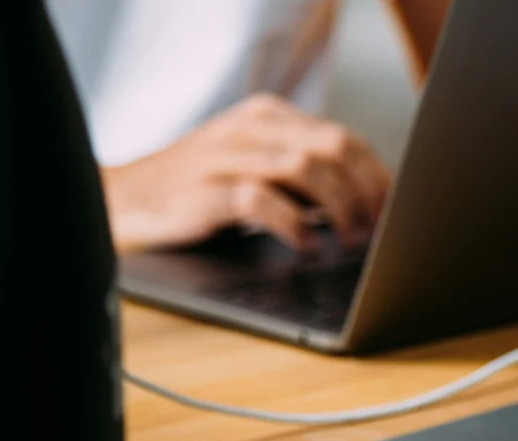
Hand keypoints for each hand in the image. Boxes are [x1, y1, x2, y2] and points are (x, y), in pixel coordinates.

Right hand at [101, 94, 390, 252]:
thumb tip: (362, 205)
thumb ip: (300, 176)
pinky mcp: (208, 190)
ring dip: (339, 209)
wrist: (124, 201)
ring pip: (306, 169)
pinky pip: (264, 201)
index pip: (342, 137)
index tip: (393, 209)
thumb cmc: (197, 191)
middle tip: (376, 229)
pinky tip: (304, 246)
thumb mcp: (252, 168)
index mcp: (267, 117)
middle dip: (365, 191)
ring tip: (348, 240)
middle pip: (333, 148)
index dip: (376, 175)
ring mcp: (227, 157)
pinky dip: (294, 226)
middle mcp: (251, 130)